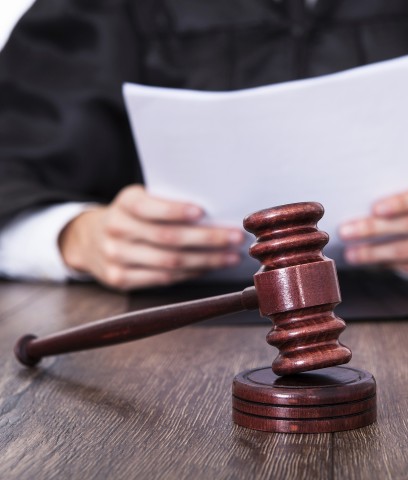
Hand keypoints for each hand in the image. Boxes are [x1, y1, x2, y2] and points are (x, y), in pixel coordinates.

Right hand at [59, 185, 244, 289]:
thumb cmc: (130, 216)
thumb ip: (166, 203)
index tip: (201, 212)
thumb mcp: (139, 200)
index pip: (150, 207)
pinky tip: (209, 267)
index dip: (175, 210)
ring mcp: (116, 257)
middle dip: (207, 239)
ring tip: (230, 256)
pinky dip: (190, 273)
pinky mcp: (119, 279)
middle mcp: (117, 229)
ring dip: (206, 260)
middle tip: (234, 238)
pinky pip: (163, 278)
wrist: (88, 239)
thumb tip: (214, 214)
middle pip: (168, 238)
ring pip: (169, 262)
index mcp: (125, 204)